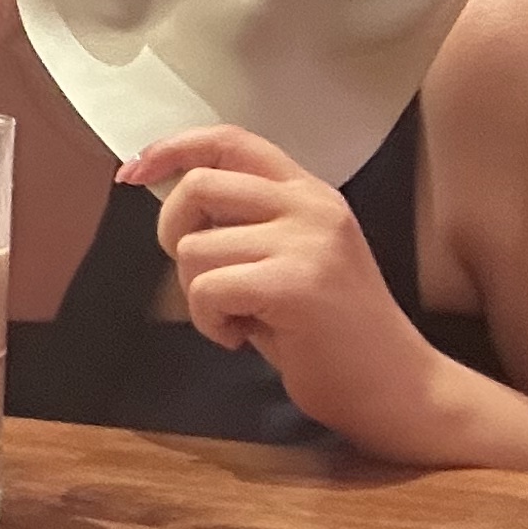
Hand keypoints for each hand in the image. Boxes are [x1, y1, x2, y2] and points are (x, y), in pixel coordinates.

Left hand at [125, 124, 440, 452]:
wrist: (394, 388)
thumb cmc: (328, 333)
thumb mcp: (286, 258)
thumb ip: (242, 224)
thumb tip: (170, 201)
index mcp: (308, 193)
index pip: (230, 140)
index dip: (172, 149)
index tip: (133, 173)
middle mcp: (311, 206)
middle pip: (199, 185)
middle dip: (172, 233)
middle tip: (200, 277)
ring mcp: (308, 241)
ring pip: (194, 246)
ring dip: (197, 292)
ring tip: (237, 317)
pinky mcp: (297, 282)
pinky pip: (206, 288)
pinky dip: (208, 321)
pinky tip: (241, 337)